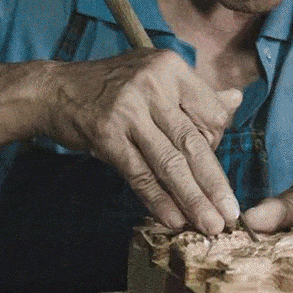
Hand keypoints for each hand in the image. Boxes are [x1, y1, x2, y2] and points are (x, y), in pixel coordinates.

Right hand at [43, 49, 241, 232]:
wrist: (55, 91)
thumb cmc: (111, 87)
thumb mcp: (155, 78)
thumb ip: (195, 93)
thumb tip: (237, 99)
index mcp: (171, 68)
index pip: (211, 114)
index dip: (217, 145)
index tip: (211, 170)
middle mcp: (153, 85)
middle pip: (194, 142)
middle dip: (215, 184)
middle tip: (231, 215)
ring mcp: (129, 110)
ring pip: (170, 162)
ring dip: (192, 199)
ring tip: (210, 225)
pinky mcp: (107, 134)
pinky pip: (139, 174)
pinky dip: (158, 200)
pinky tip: (174, 219)